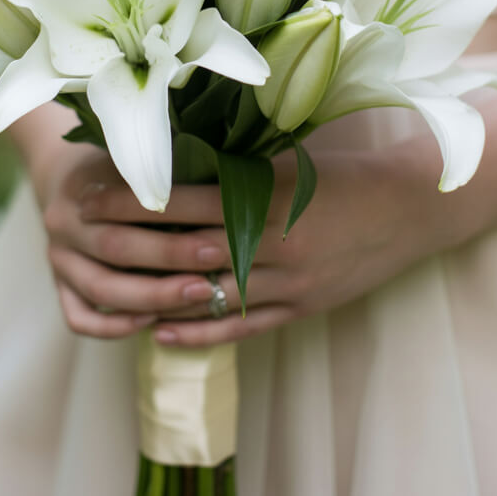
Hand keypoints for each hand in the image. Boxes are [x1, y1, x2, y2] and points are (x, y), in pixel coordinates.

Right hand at [35, 138, 230, 338]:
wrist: (59, 174)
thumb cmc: (114, 165)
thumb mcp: (131, 158)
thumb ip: (162, 172)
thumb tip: (225, 181)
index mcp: (83, 184)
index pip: (129, 203)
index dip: (173, 218)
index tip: (215, 233)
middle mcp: (64, 223)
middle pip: (116, 248)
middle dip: (170, 260)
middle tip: (216, 268)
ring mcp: (58, 258)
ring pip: (100, 289)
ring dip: (151, 297)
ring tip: (198, 298)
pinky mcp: (59, 285)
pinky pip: (79, 317)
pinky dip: (113, 326)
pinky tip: (151, 323)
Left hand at [79, 143, 440, 347]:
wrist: (410, 209)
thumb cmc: (348, 175)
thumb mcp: (291, 162)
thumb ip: (239, 169)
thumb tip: (177, 161)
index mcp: (269, 198)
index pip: (185, 203)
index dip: (136, 203)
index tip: (93, 196)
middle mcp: (274, 245)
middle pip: (187, 252)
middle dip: (133, 248)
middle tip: (86, 241)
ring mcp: (288, 283)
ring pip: (209, 296)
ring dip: (158, 297)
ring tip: (111, 295)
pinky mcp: (301, 308)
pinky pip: (241, 326)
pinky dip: (199, 333)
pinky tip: (161, 333)